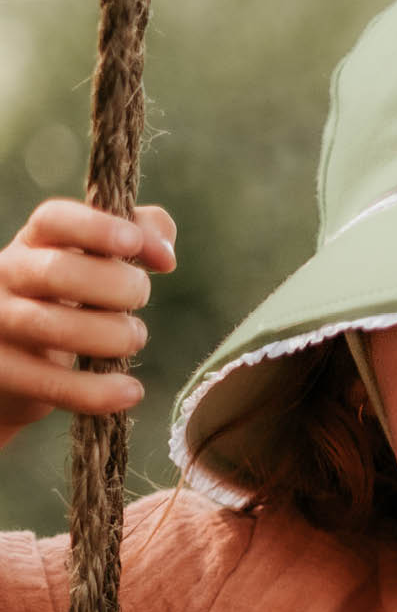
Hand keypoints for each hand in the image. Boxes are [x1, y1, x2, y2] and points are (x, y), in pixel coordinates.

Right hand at [0, 198, 176, 447]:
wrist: (14, 367)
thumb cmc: (72, 301)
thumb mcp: (99, 262)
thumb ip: (140, 237)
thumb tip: (165, 255)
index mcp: (34, 242)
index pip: (54, 219)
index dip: (96, 227)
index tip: (133, 243)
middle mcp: (6, 275)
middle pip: (58, 272)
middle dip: (116, 287)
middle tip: (139, 299)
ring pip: (52, 326)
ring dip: (112, 336)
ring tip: (133, 338)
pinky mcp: (2, 372)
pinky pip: (51, 383)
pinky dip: (98, 391)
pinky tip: (131, 391)